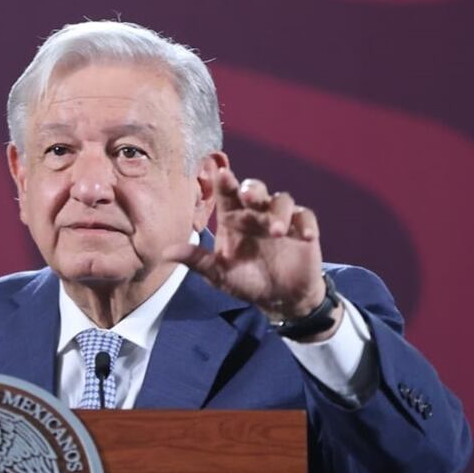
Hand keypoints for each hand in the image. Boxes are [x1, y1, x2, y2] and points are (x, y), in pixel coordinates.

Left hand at [165, 167, 330, 322]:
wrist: (280, 298)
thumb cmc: (246, 281)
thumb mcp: (219, 275)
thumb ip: (197, 261)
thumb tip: (167, 252)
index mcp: (233, 219)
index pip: (226, 195)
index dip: (224, 182)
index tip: (221, 173)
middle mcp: (255, 214)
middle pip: (254, 190)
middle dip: (251, 190)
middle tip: (247, 195)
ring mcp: (280, 218)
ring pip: (281, 200)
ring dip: (279, 212)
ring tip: (277, 231)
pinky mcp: (303, 228)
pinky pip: (306, 217)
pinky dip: (306, 224)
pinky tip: (307, 236)